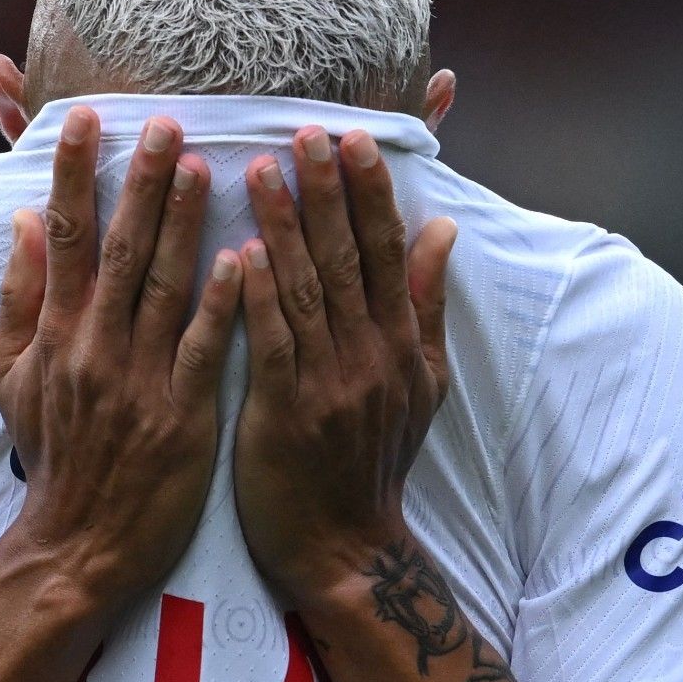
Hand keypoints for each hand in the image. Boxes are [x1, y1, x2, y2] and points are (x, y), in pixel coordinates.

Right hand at [0, 108, 242, 611]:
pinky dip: (220, 303)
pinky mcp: (181, 414)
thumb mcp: (11, 378)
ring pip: (162, 287)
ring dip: (183, 224)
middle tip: (167, 122)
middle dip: (142, 181)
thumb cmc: (54, 455)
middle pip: (117, 248)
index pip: (63, 237)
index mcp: (55, 333)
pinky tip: (241, 258)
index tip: (89, 120)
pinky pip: (202, 349)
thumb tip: (25, 222)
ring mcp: (138, 380)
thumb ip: (19, 298)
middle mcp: (93, 347)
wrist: (77, 544)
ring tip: (205, 166)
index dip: (75, 175)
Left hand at [232, 126, 457, 599]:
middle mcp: (372, 356)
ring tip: (259, 171)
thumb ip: (427, 304)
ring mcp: (330, 384)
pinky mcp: (287, 413)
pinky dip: (256, 296)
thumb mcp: (422, 384)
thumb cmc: (373, 462)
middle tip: (306, 133)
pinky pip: (272, 343)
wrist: (347, 548)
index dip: (371, 192)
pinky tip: (238, 252)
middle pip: (348, 258)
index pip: (388, 251)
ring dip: (283, 228)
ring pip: (306, 291)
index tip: (354, 139)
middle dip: (327, 191)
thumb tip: (444, 229)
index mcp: (401, 343)